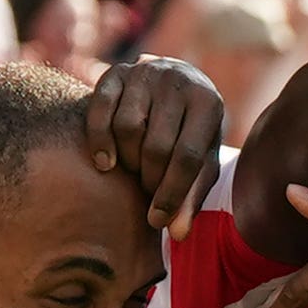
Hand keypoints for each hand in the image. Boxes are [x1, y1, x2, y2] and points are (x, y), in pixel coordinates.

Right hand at [84, 56, 224, 236]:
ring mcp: (145, 73)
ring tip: (134, 170)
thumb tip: (177, 235)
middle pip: (156, 145)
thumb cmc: (190, 133)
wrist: (172, 84)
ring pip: (127, 127)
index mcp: (208, 102)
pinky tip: (106, 163)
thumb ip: (191, 196)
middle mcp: (178, 81)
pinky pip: (99, 109)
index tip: (158, 221)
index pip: (188, 156)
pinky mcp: (115, 73)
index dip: (172, 194)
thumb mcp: (201, 162)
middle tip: (147, 190)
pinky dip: (99, 140)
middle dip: (149, 178)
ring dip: (127, 160)